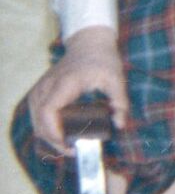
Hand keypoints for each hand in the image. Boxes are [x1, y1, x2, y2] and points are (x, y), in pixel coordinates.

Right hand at [27, 24, 127, 154]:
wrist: (89, 43)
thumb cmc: (103, 60)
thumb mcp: (116, 79)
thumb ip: (120, 102)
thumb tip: (120, 125)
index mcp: (64, 83)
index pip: (48, 112)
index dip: (54, 132)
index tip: (68, 144)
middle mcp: (46, 87)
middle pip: (39, 121)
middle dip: (54, 140)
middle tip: (73, 151)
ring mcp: (40, 89)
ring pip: (36, 120)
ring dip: (49, 136)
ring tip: (68, 145)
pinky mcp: (40, 92)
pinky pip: (37, 115)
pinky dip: (46, 127)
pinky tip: (61, 134)